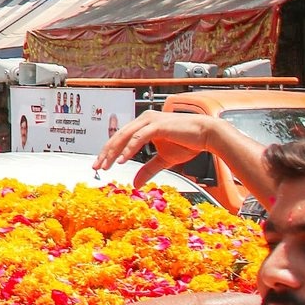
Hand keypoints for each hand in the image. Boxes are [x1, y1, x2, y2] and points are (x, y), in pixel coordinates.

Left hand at [93, 109, 220, 186]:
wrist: (207, 135)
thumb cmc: (188, 143)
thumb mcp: (164, 160)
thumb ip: (148, 169)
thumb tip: (135, 184)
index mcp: (143, 125)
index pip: (120, 138)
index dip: (109, 152)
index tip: (100, 165)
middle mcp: (144, 120)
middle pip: (118, 136)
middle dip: (106, 153)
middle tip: (97, 166)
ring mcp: (150, 121)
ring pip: (125, 136)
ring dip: (114, 151)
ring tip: (107, 165)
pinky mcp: (157, 125)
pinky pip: (139, 137)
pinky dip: (129, 148)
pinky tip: (123, 159)